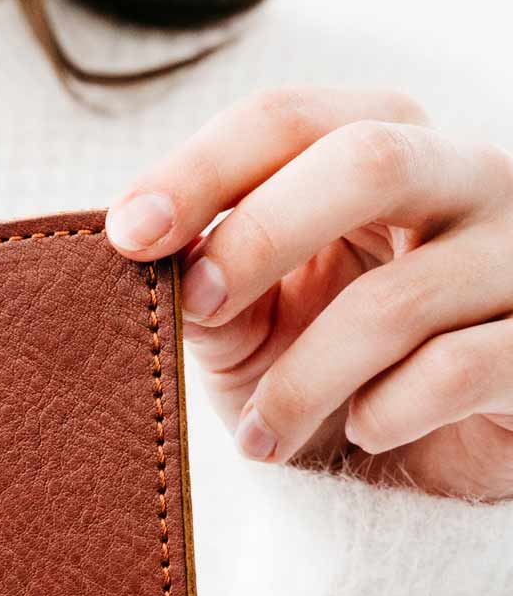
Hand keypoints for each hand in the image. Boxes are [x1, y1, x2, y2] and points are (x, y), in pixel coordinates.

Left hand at [106, 87, 512, 500]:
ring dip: (303, 380)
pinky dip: (384, 415)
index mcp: (383, 152)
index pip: (289, 121)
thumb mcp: (250, 328)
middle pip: (369, 160)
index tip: (129, 235)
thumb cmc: (328, 378)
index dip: (200, 171)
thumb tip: (148, 251)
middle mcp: (466, 182)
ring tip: (259, 438)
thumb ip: (207, 285)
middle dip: (260, 235)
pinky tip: (362, 435)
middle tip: (195, 306)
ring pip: (400, 297)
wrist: (415, 475)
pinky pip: (455, 372)